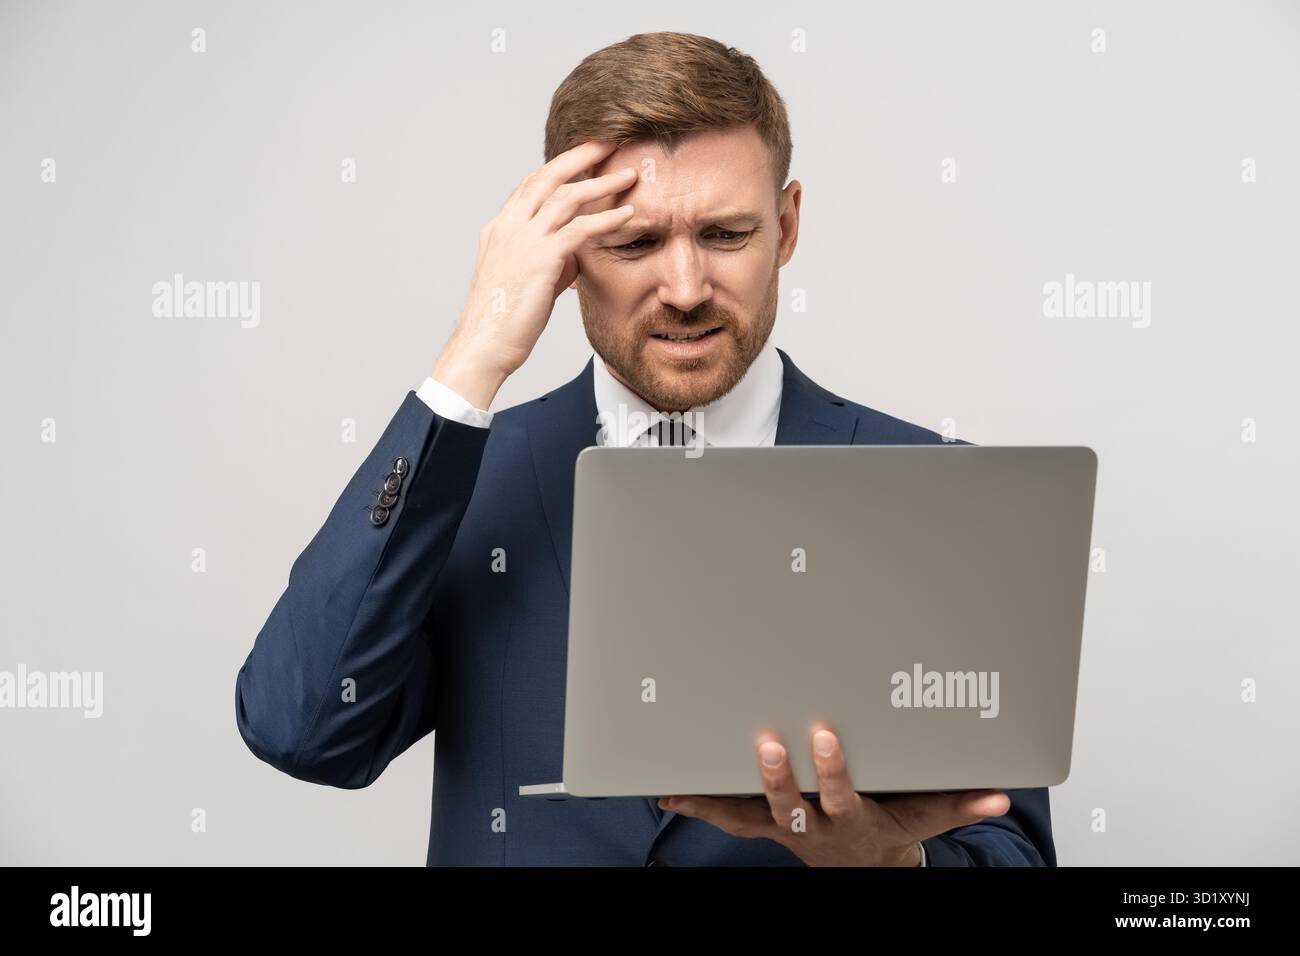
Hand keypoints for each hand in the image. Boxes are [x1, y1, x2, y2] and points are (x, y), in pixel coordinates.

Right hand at [432, 139, 637, 408]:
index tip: (585, 156)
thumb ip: (551, 262)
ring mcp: (522, 240)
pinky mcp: (540, 259)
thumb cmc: (504, 321)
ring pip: (566, 197)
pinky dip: (606, 219)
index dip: (559, 167)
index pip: (531, 185)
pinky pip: (579, 229)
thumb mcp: (526, 282)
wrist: (484, 345)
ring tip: (629, 177)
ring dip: (601, 184)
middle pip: (547, 176)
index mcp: (500, 228)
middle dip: (579, 156)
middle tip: (607, 142)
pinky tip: (627, 217)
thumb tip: (577, 257)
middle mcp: (508, 226)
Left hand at [657, 726, 1011, 865]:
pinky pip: (727, 817)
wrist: (866, 865)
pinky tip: (667, 791)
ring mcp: (783, 828)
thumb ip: (959, 803)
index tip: (822, 733)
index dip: (830, 767)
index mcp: (850, 816)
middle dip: (775, 776)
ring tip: (682, 784)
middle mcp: (812, 826)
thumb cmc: (891, 828)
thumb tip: (999, 796)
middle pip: (788, 803)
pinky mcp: (763, 825)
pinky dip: (699, 804)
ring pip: (747, 815)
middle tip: (764, 742)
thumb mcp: (927, 817)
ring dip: (717, 799)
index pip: (839, 791)